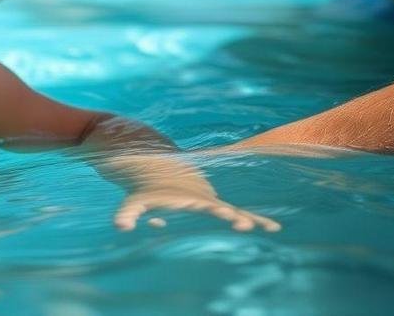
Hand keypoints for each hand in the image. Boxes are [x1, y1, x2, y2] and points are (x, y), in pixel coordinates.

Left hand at [114, 186, 280, 231]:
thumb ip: (128, 213)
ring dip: (251, 218)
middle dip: (232, 215)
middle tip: (245, 224)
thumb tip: (120, 227)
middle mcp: (200, 197)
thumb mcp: (135, 199)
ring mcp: (209, 200)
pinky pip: (236, 212)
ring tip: (273, 228)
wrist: (156, 164)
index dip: (213, 208)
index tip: (226, 213)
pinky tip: (272, 227)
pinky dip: (252, 219)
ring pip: (233, 210)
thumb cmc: (145, 187)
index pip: (201, 204)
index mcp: (184, 196)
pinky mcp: (213, 203)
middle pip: (219, 206)